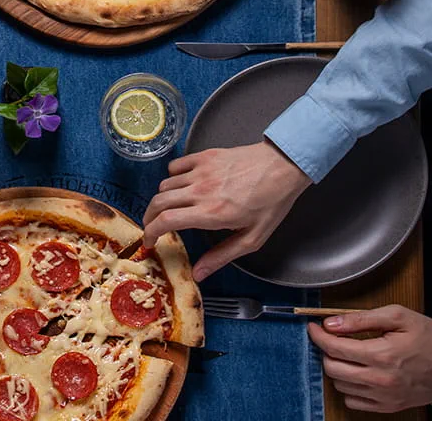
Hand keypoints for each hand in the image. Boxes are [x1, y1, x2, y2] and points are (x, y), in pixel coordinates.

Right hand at [142, 140, 310, 280]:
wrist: (282, 167)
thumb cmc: (271, 203)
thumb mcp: (252, 238)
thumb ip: (222, 256)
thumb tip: (198, 273)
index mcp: (211, 213)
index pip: (166, 222)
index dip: (151, 232)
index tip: (149, 241)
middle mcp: (200, 191)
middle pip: (158, 202)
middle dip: (149, 218)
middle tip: (153, 227)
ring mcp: (200, 171)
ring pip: (165, 185)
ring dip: (163, 199)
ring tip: (171, 208)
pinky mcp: (204, 156)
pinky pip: (176, 165)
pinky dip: (172, 176)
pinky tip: (182, 184)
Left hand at [309, 306, 431, 411]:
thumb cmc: (428, 337)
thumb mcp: (396, 316)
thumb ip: (360, 319)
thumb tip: (331, 323)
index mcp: (382, 355)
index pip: (335, 348)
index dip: (318, 335)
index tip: (314, 326)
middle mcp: (381, 380)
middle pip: (333, 368)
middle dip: (325, 350)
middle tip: (330, 338)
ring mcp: (384, 397)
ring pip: (341, 386)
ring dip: (337, 368)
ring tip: (346, 354)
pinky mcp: (388, 407)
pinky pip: (354, 402)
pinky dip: (349, 387)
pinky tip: (357, 372)